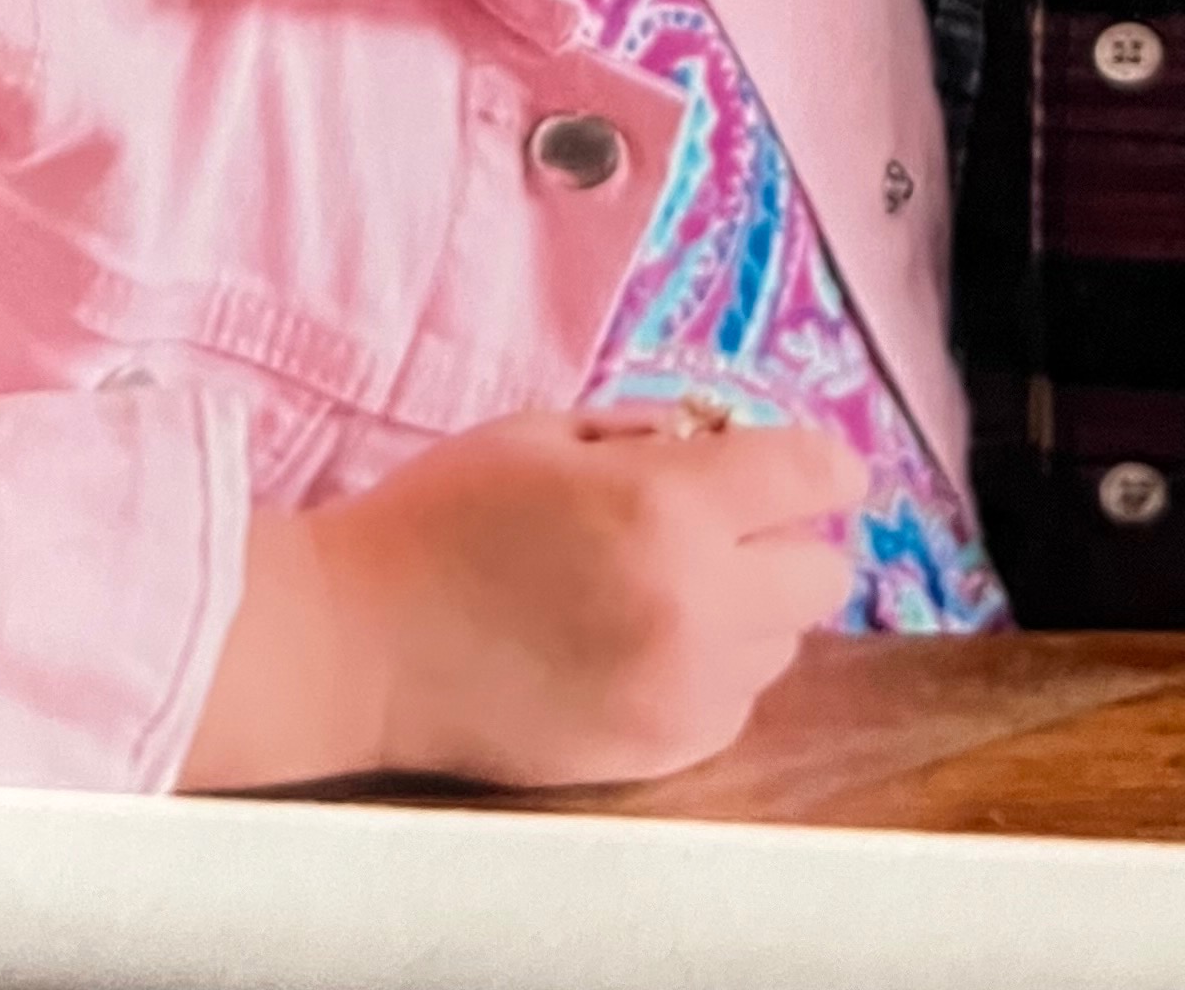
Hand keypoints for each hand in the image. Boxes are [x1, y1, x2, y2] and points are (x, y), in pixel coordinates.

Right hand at [187, 407, 861, 792]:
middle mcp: (698, 604)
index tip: (806, 465)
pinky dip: (713, 672)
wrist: (362, 644)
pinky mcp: (657, 755)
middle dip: (784, 536)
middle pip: (821, 570)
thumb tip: (727, 443)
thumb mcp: (550, 429)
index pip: (814, 475)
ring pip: (783, 643)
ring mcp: (682, 691)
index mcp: (670, 505)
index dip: (821, 462)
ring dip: (750, 608)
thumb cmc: (446, 514)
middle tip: (725, 523)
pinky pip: (735, 705)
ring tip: (669, 587)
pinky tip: (644, 644)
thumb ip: (653, 431)